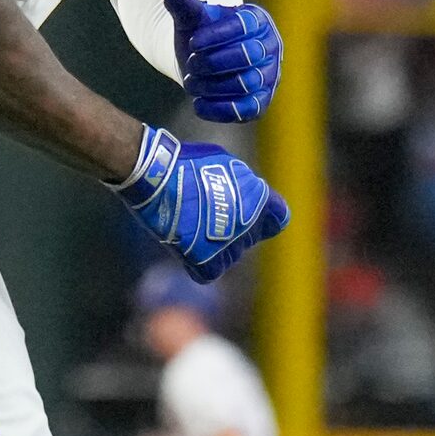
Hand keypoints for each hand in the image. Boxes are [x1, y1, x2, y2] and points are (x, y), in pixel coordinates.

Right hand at [108, 127, 289, 282]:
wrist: (157, 175)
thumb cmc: (186, 163)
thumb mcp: (225, 163)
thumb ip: (242, 183)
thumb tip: (244, 195)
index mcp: (260, 198)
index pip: (278, 218)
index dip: (264, 218)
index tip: (249, 214)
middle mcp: (249, 224)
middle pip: (250, 238)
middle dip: (234, 229)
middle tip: (206, 216)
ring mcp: (228, 244)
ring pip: (231, 256)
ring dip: (217, 246)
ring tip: (193, 228)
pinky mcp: (205, 259)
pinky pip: (209, 272)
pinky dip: (200, 265)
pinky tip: (188, 250)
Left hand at [166, 0, 280, 122]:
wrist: (206, 60)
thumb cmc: (203, 35)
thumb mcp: (193, 20)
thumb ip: (186, 8)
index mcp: (257, 20)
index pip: (243, 26)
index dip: (217, 35)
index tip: (193, 42)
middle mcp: (270, 47)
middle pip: (248, 56)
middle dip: (213, 62)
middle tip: (191, 64)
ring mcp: (269, 76)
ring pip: (246, 84)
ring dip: (213, 86)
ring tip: (190, 83)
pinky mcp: (261, 102)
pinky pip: (248, 110)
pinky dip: (222, 110)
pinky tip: (198, 104)